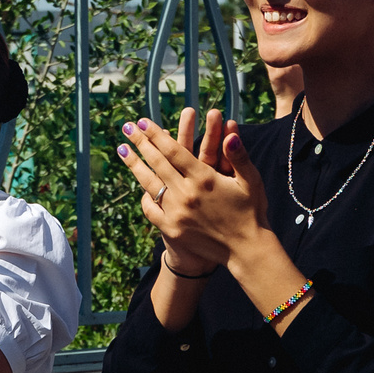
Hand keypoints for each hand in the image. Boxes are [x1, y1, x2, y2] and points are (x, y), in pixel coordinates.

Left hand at [119, 108, 267, 268]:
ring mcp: (177, 212)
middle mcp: (187, 194)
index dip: (157, 135)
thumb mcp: (250, 181)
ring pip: (149, 183)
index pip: (174, 151)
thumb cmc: (251, 212)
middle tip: (128, 127)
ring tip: (122, 149)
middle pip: (157, 163)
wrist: (245, 250)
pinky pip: (151, 209)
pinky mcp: (172, 229)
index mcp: (205, 179)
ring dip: (134, 164)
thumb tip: (230, 135)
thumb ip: (238, 157)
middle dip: (141, 143)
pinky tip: (140, 186)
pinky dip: (145, 196)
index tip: (143, 121)